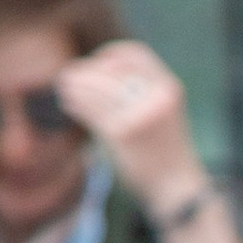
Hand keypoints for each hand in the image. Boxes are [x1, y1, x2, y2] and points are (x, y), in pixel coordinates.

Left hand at [55, 39, 200, 209]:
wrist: (177, 188)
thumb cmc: (166, 151)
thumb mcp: (165, 113)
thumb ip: (143, 91)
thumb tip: (98, 71)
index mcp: (169, 89)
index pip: (136, 54)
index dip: (112, 53)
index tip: (96, 62)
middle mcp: (156, 98)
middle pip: (110, 70)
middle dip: (86, 71)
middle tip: (69, 75)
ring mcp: (138, 116)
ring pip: (96, 88)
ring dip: (75, 85)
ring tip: (64, 88)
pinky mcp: (121, 133)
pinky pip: (90, 109)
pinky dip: (75, 103)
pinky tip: (69, 105)